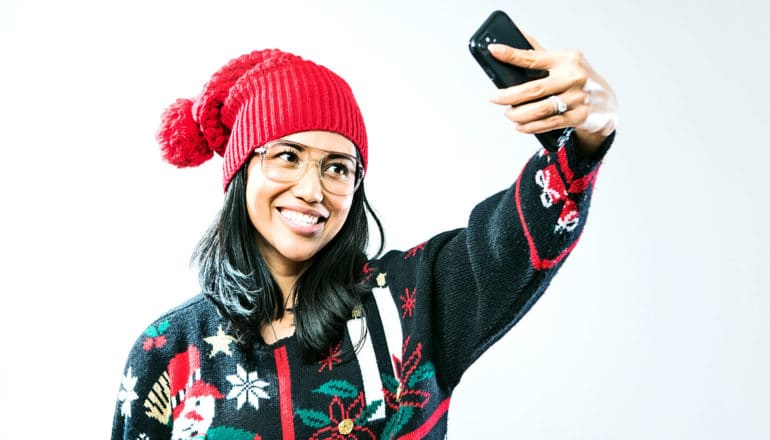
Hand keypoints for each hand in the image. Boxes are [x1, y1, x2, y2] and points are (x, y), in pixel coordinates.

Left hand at [487, 35, 616, 155]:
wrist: (606, 102)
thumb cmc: (578, 79)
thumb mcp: (564, 61)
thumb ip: (539, 52)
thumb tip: (516, 35)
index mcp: (567, 59)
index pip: (534, 58)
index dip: (512, 55)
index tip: (495, 51)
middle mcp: (574, 77)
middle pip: (534, 88)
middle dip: (509, 95)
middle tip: (494, 98)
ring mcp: (577, 98)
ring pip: (541, 109)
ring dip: (519, 114)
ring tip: (508, 114)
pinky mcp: (579, 116)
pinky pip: (549, 123)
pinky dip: (530, 127)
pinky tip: (519, 126)